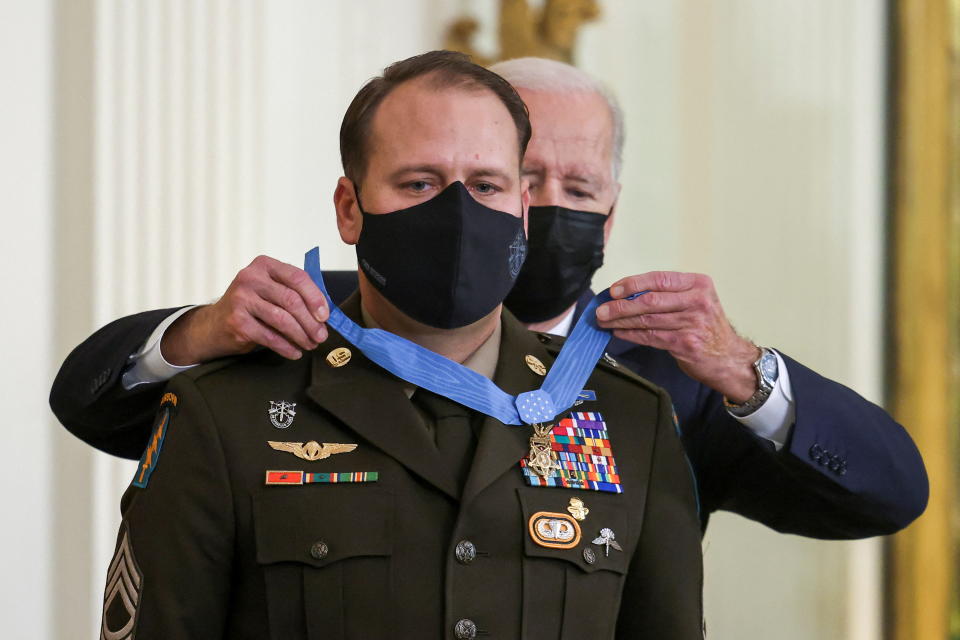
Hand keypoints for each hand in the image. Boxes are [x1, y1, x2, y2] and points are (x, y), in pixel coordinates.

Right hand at [161, 255, 329, 364]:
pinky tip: (295, 352)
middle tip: (321, 336)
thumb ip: (294, 293)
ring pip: (282, 319)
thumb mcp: (270, 291)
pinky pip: (270, 337)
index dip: (316, 298)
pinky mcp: (237, 321)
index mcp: (264, 265)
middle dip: (311, 322)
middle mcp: (250, 278)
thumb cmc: (251, 307)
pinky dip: (287, 347)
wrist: (215, 325)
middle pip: (292, 300)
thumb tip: (325, 313)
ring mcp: (241, 299)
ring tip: (311, 345)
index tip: (326, 316)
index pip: (297, 277)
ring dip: (301, 336)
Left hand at [595, 271, 759, 402]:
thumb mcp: (696, 301)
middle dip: (621, 305)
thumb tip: (626, 294)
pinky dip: (631, 334)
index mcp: (698, 284)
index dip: (633, 284)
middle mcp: (697, 301)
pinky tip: (618, 332)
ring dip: (621, 321)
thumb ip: (668, 295)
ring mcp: (692, 323)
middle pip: (650, 300)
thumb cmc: (707, 327)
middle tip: (601, 309)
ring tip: (604, 321)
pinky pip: (650, 337)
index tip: (613, 290)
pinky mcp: (685, 343)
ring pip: (647, 320)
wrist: (730, 357)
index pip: (659, 279)